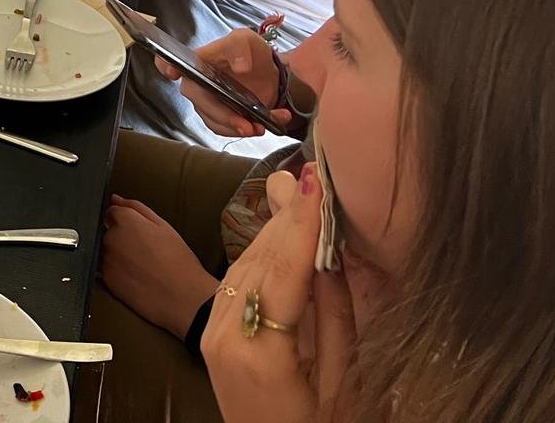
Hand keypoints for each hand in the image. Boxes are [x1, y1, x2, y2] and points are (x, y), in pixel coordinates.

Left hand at [101, 196, 218, 337]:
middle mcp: (111, 238)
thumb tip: (116, 199)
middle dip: (123, 238)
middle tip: (147, 251)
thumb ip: (135, 207)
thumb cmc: (177, 262)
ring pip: (109, 252)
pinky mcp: (107, 280)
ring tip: (145, 266)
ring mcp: (107, 260)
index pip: (112, 212)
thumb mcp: (163, 226)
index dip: (126, 221)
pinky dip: (120, 273)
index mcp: (125, 221)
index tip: (137, 231)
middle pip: (110, 232)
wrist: (182, 297)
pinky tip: (139, 277)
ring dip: (120, 256)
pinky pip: (109, 271)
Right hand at [155, 28, 292, 138]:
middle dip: (224, 116)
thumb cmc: (250, 53)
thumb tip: (239, 66)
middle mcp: (197, 84)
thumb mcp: (247, 40)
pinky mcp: (222, 118)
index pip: (169, 61)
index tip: (173, 73)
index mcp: (197, 62)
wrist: (268, 74)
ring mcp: (208, 103)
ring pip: (215, 122)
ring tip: (261, 126)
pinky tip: (267, 123)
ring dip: (239, 128)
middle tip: (246, 123)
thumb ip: (241, 46)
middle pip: (200, 102)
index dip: (166, 66)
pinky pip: (228, 130)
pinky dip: (249, 130)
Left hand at [203, 167, 356, 421]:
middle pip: (259, 260)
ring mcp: (212, 335)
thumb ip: (334, 314)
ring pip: (243, 265)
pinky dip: (260, 254)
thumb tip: (333, 253)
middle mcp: (225, 337)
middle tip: (310, 176)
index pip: (283, 272)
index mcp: (260, 353)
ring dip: (273, 229)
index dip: (300, 223)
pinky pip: (235, 282)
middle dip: (286, 216)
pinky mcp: (211, 334)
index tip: (314, 182)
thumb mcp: (343, 379)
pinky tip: (281, 234)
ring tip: (301, 195)